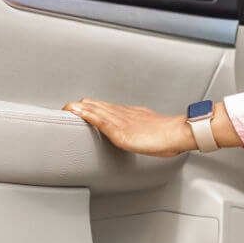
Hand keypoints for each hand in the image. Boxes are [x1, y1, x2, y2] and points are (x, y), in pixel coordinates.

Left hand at [64, 98, 194, 156]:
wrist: (178, 133)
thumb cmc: (170, 135)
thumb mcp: (152, 130)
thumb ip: (142, 132)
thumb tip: (141, 137)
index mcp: (131, 114)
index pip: (106, 107)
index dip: (92, 107)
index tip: (80, 108)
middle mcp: (124, 114)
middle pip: (97, 105)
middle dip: (81, 106)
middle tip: (67, 108)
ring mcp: (121, 121)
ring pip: (95, 110)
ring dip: (79, 109)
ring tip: (66, 108)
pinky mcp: (120, 131)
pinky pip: (99, 120)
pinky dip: (86, 115)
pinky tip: (77, 112)